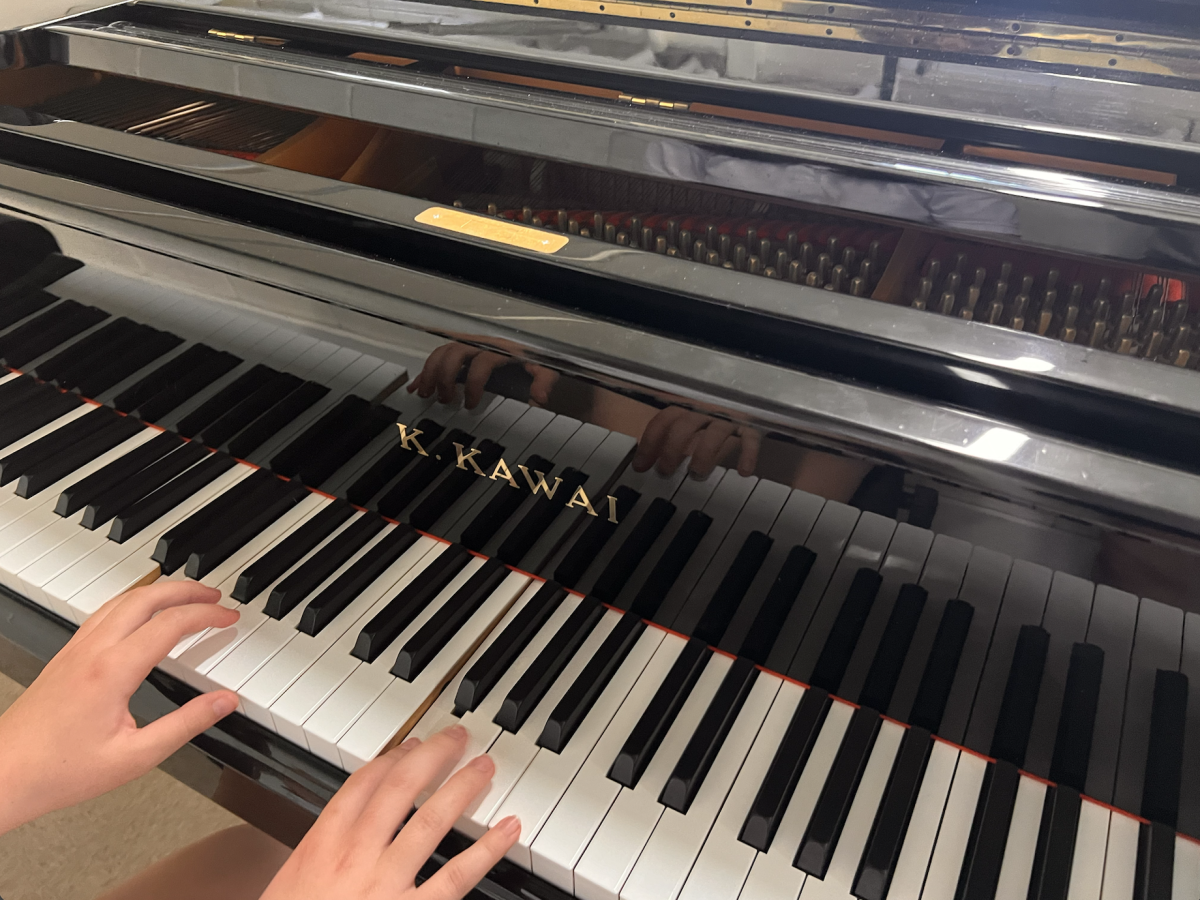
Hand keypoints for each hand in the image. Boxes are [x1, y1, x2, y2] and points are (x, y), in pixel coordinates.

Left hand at [0, 582, 239, 833]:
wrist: (4, 775)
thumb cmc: (59, 771)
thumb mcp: (136, 756)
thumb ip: (186, 724)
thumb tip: (224, 702)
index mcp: (112, 671)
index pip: (170, 624)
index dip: (206, 615)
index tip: (228, 617)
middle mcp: (92, 651)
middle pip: (146, 598)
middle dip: (187, 590)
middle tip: (215, 595)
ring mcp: (75, 650)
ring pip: (123, 599)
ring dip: (160, 591)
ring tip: (186, 597)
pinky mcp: (65, 656)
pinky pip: (105, 612)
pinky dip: (134, 602)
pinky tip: (142, 614)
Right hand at [262, 725, 518, 899]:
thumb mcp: (286, 890)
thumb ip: (315, 862)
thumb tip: (340, 841)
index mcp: (319, 849)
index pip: (359, 786)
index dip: (390, 759)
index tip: (411, 744)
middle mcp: (354, 858)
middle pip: (399, 790)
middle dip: (432, 757)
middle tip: (457, 738)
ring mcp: (384, 884)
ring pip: (430, 821)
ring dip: (461, 788)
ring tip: (484, 767)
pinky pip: (457, 876)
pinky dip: (487, 850)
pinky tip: (507, 829)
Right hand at [409, 343, 558, 409]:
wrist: (531, 352)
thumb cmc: (534, 360)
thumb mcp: (546, 369)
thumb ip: (544, 381)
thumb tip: (538, 397)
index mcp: (500, 348)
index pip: (482, 362)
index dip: (474, 383)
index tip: (471, 404)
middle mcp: (481, 343)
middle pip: (455, 352)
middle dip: (445, 376)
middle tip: (445, 399)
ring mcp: (468, 346)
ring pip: (442, 352)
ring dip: (430, 372)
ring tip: (426, 394)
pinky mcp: (460, 352)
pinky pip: (438, 356)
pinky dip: (425, 371)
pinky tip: (415, 386)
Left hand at [632, 406, 761, 478]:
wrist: (756, 389)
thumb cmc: (719, 411)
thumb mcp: (694, 421)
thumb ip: (675, 436)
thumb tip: (647, 461)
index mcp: (689, 403)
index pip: (664, 419)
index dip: (650, 442)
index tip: (640, 466)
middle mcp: (707, 406)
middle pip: (685, 425)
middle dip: (672, 450)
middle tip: (665, 472)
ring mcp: (729, 414)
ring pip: (714, 433)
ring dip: (703, 455)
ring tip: (697, 474)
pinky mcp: (753, 422)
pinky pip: (750, 438)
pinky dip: (748, 454)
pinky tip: (744, 471)